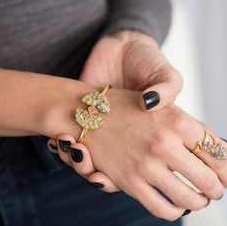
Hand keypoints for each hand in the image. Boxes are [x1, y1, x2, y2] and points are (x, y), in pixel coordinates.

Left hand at [49, 30, 183, 189]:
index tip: (105, 176)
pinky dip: (63, 147)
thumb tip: (150, 102)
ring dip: (77, 164)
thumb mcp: (167, 75)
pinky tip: (59, 140)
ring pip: (90, 164)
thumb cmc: (149, 61)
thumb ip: (167, 90)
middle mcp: (126, 142)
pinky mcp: (86, 122)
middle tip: (90, 166)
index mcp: (147, 140)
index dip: (124, 180)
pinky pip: (73, 144)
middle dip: (96, 175)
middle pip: (111, 174)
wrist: (122, 46)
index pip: (139, 171)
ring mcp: (105, 133)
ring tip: (69, 145)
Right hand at [49, 87, 226, 220]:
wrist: (89, 113)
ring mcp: (147, 165)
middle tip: (217, 190)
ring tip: (201, 199)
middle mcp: (165, 144)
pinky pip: (163, 209)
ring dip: (200, 202)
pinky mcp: (131, 182)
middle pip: (208, 179)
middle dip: (217, 189)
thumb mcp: (167, 109)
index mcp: (178, 122)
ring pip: (189, 198)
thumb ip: (198, 129)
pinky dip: (177, 211)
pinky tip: (178, 206)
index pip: (217, 154)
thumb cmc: (130, 108)